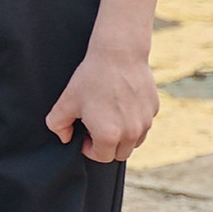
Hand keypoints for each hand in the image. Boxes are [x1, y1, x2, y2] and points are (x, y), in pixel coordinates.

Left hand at [48, 39, 159, 162]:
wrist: (119, 54)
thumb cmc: (92, 77)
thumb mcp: (67, 100)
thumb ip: (58, 124)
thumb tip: (64, 137)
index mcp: (109, 135)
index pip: (102, 157)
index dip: (90, 149)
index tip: (85, 136)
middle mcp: (132, 133)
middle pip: (120, 153)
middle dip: (107, 145)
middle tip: (96, 126)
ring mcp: (146, 122)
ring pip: (135, 141)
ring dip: (123, 135)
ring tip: (110, 115)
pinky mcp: (153, 109)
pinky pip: (144, 123)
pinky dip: (134, 120)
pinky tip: (122, 103)